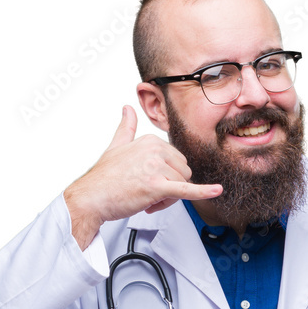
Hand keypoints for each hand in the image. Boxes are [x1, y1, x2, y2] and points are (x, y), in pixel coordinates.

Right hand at [63, 104, 222, 248]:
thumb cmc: (103, 178)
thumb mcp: (116, 146)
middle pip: (183, 172)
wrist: (91, 197)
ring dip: (168, 199)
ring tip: (147, 200)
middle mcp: (155, 150)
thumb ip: (126, 127)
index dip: (166, 176)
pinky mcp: (157, 186)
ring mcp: (156, 168)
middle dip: (170, 188)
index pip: (176, 160)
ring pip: (182, 186)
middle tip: (148, 195)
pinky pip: (186, 190)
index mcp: (150, 140)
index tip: (148, 183)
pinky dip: (203, 192)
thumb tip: (127, 108)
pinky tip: (216, 191)